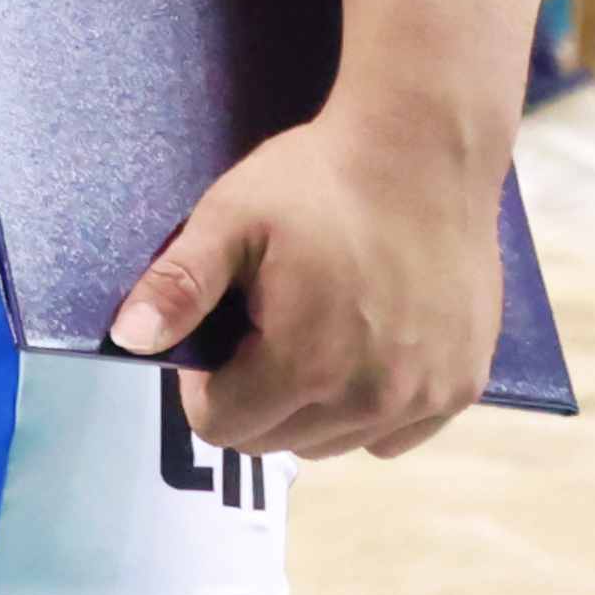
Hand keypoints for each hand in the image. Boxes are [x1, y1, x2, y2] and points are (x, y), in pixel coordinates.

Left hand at [108, 102, 507, 460]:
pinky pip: (396, 435)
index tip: (218, 334)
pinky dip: (370, 410)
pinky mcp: (464, 385)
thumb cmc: (319, 181)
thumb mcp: (229, 219)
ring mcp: (425, 397)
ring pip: (336, 442)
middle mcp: (370, 398)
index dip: (203, 386)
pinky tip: (363, 352)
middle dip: (253, 397)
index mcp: (304, 365)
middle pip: (277, 441)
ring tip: (313, 333)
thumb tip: (129, 342)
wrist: (425, 152)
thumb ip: (178, 287)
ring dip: (310, 408)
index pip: (223, 427)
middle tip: (261, 327)